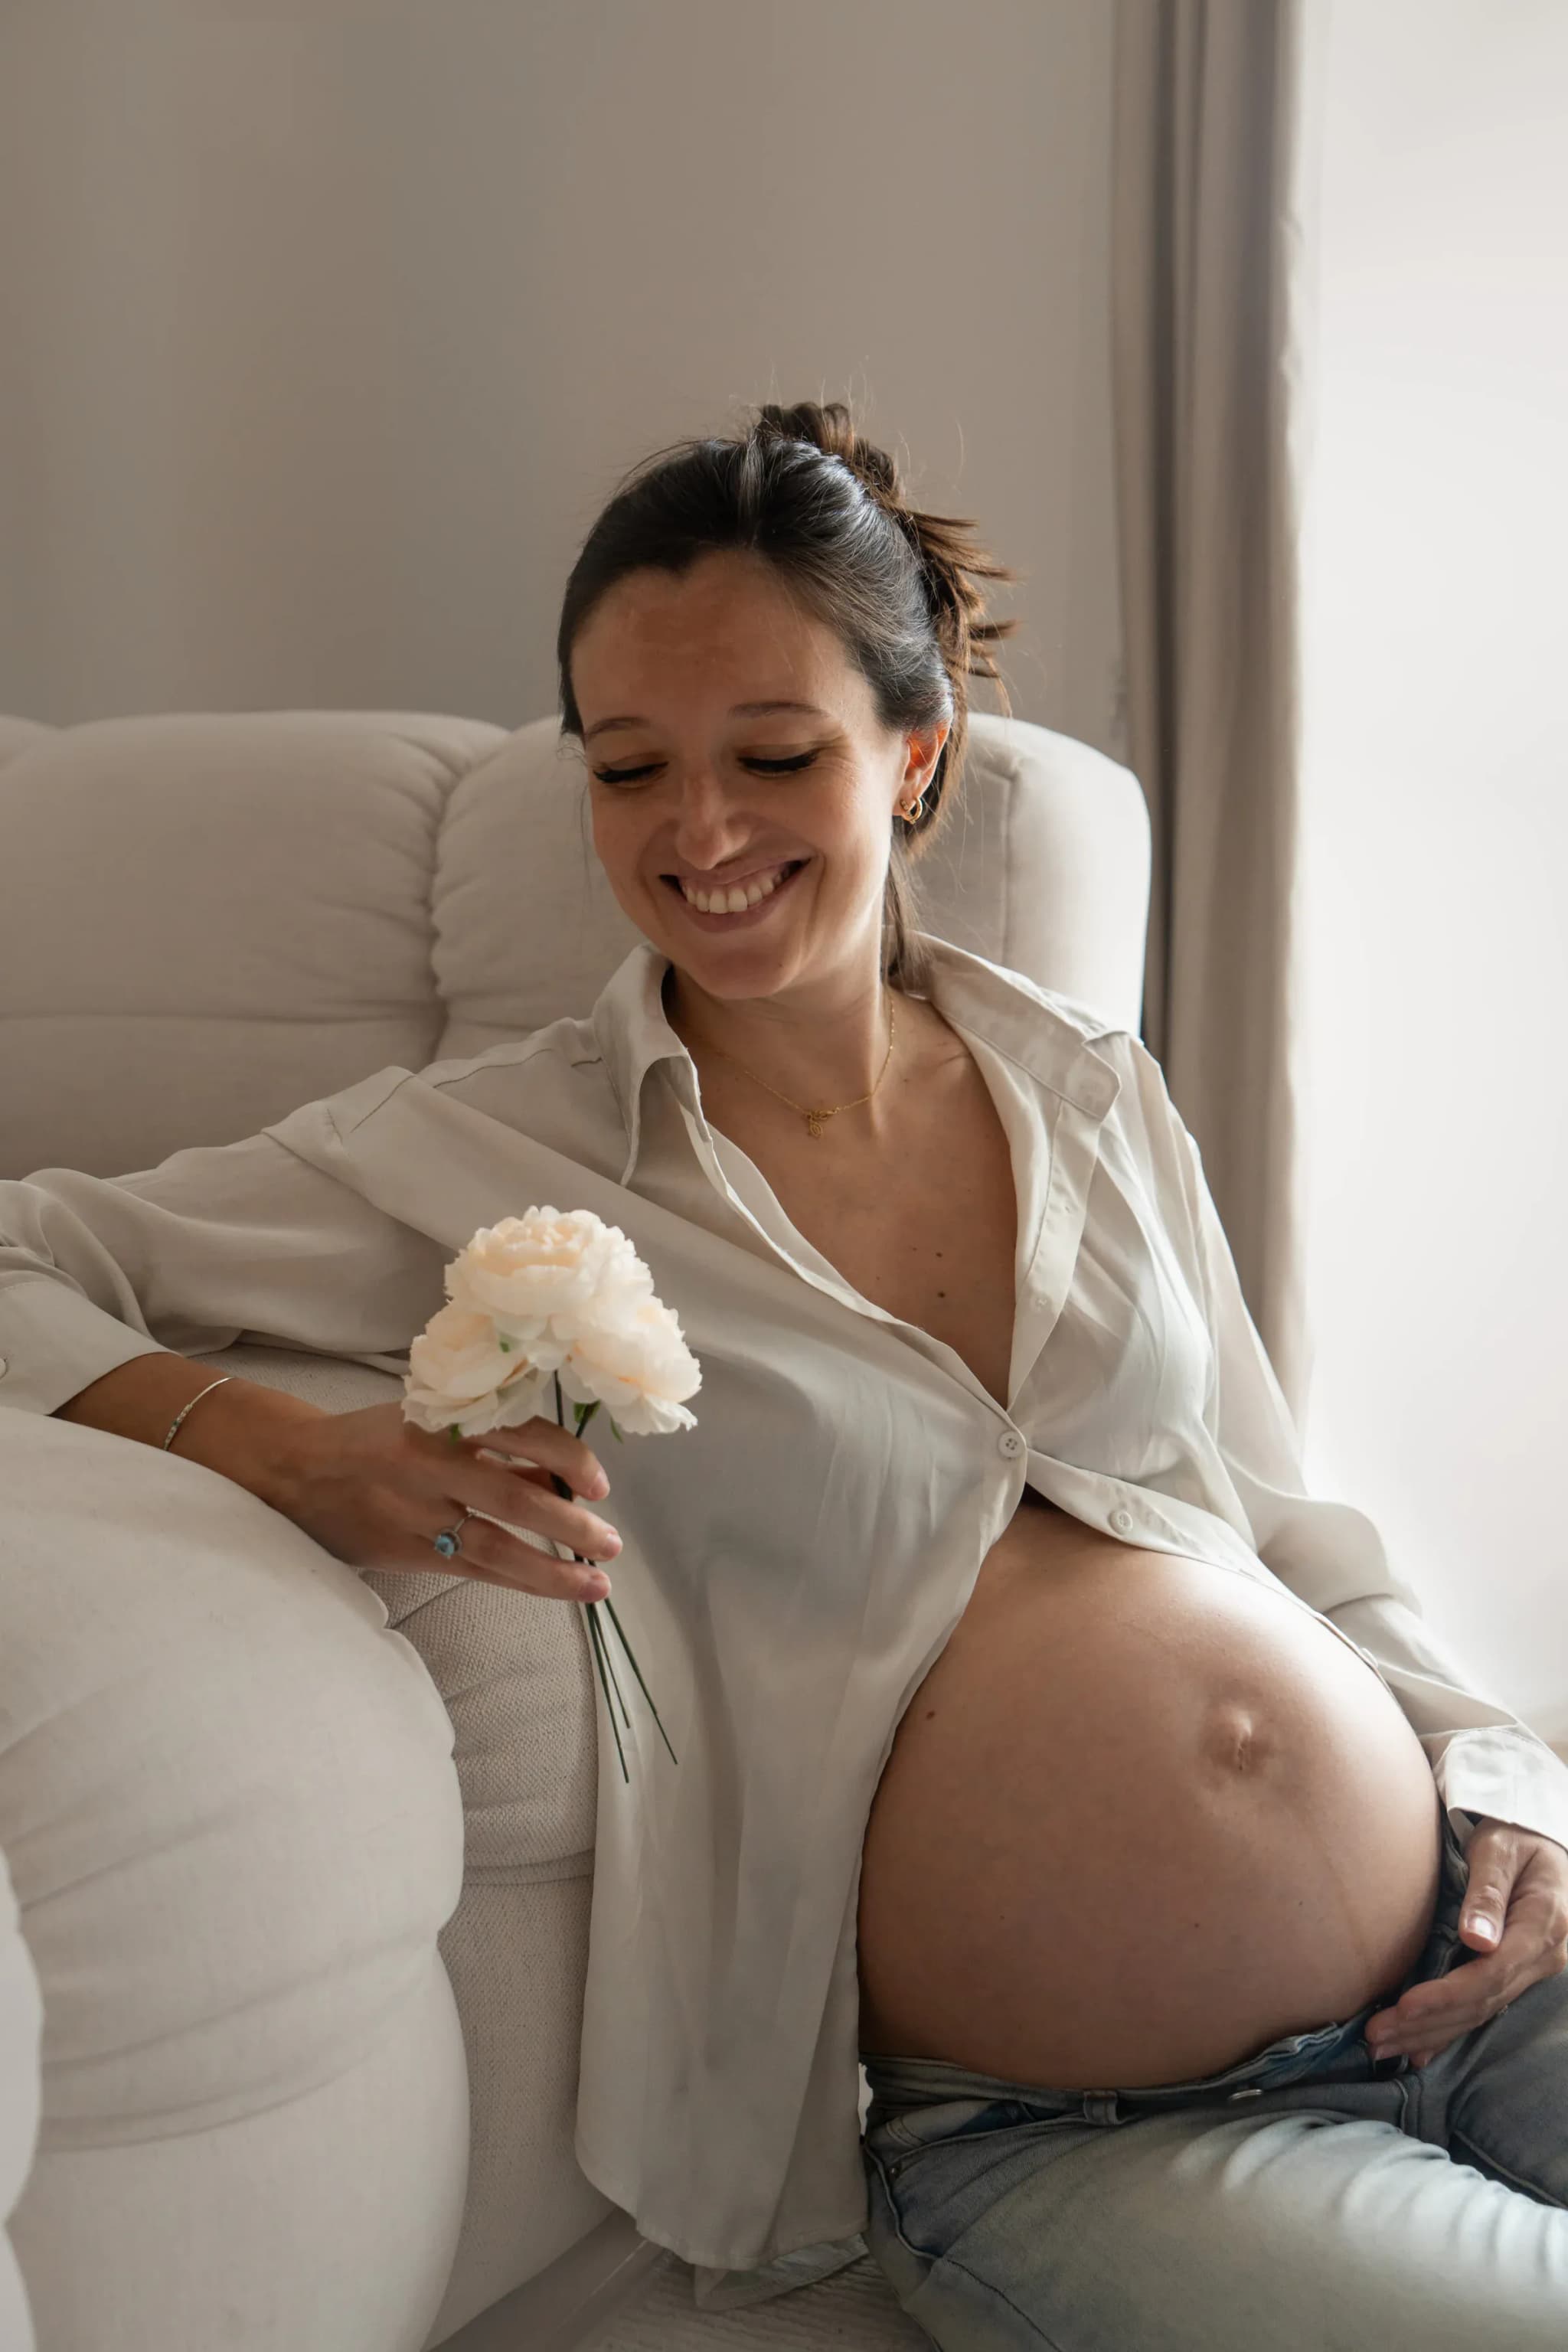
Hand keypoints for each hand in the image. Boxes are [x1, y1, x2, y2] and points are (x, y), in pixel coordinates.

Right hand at [257, 1400, 622, 1603]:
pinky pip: (471, 1571)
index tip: (599, 1484)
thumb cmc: (381, 1439)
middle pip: (510, 1495)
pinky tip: (555, 1589)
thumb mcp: (434, 1422)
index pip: (517, 1433)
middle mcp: (428, 1464)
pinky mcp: (403, 1551)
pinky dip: (517, 1580)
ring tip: (598, 1583)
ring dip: (552, 1569)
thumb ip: (494, 1448)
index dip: (565, 1458)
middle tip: (611, 1541)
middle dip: (568, 1522)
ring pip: (493, 1546)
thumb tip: (565, 1482)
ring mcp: (414, 1513)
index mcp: (440, 1418)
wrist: (297, 1469)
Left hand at [1365, 1818, 1567, 2066]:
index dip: (1446, 1995)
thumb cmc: (1515, 1834)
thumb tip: (1477, 1940)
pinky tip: (1419, 2051)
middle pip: (1481, 2002)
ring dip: (1431, 2034)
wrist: (1539, 1838)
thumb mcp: (1501, 1849)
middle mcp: (1541, 1957)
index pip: (1490, 1974)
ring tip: (1383, 2048)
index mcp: (1543, 1926)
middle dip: (1427, 2024)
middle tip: (1376, 2038)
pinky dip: (1448, 2031)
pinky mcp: (1514, 1973)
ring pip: (1479, 2012)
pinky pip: (1481, 2008)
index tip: (1404, 2006)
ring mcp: (1531, 1969)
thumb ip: (1488, 1891)